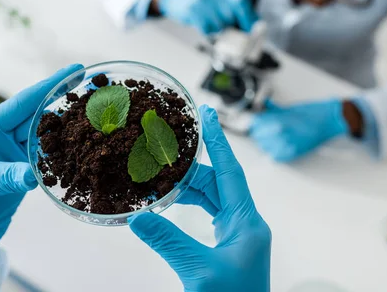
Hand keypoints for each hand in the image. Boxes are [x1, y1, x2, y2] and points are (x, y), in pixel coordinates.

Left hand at [0, 64, 83, 274]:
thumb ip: (4, 176)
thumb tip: (33, 175)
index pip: (24, 102)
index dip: (50, 85)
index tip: (75, 69)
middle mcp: (3, 135)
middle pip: (39, 112)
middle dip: (64, 98)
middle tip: (93, 85)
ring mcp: (15, 152)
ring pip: (47, 132)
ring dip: (69, 124)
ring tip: (95, 111)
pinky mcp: (25, 168)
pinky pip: (50, 153)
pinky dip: (66, 149)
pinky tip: (84, 144)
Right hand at [130, 106, 270, 291]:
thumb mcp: (198, 272)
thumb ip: (168, 242)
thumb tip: (138, 217)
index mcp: (248, 223)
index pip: (231, 172)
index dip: (218, 141)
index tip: (208, 114)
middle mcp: (246, 224)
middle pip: (218, 183)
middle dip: (192, 166)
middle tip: (167, 149)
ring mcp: (238, 236)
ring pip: (212, 199)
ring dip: (189, 187)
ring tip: (164, 174)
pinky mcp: (229, 247)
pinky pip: (210, 215)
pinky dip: (191, 205)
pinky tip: (173, 202)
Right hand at [155, 0, 257, 33]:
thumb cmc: (202, 0)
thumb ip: (236, 7)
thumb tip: (255, 24)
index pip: (242, 1)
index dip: (248, 17)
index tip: (250, 30)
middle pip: (231, 16)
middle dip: (230, 25)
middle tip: (224, 25)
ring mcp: (202, 0)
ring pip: (219, 25)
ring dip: (217, 29)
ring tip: (210, 22)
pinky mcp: (192, 11)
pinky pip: (207, 29)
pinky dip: (207, 31)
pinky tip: (203, 24)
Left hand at [249, 100, 348, 161]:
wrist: (327, 120)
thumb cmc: (310, 112)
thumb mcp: (286, 109)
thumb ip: (270, 113)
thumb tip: (259, 114)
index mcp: (276, 119)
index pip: (255, 124)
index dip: (256, 123)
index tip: (258, 122)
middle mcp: (278, 133)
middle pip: (258, 136)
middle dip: (261, 132)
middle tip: (269, 129)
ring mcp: (285, 144)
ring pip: (265, 147)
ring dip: (268, 142)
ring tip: (277, 136)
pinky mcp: (292, 153)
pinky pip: (275, 156)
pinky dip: (276, 151)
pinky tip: (282, 144)